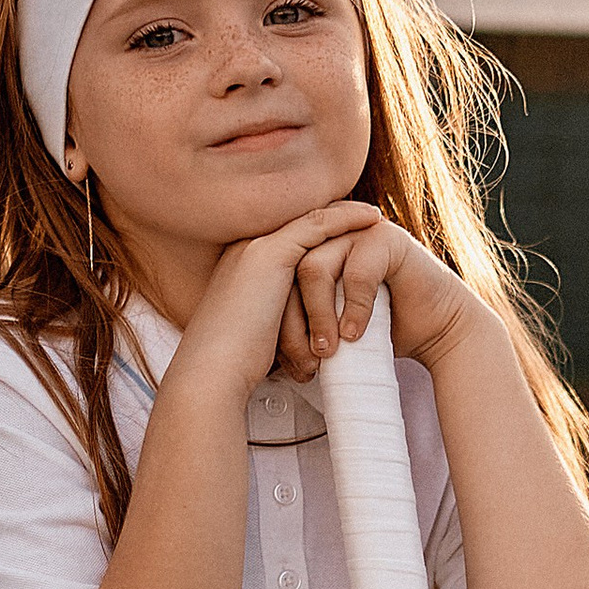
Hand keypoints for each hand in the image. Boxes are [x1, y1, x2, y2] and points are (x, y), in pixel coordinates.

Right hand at [168, 204, 484, 409]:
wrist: (212, 372)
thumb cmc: (236, 366)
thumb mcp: (263, 336)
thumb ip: (281, 324)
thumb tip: (309, 341)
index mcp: (242, 266)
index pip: (289, 241)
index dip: (320, 238)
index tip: (347, 240)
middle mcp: (245, 249)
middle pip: (299, 223)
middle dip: (335, 219)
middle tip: (369, 219)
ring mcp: (255, 247)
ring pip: (310, 219)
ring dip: (345, 215)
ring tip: (376, 217)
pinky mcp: (270, 253)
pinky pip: (318, 226)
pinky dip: (347, 220)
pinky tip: (372, 219)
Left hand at [268, 209, 479, 380]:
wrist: (432, 329)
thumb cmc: (378, 331)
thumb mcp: (326, 328)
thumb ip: (295, 322)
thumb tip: (251, 351)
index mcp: (307, 248)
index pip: (274, 279)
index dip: (278, 321)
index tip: (284, 364)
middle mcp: (328, 235)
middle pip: (287, 272)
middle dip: (294, 325)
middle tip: (305, 363)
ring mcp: (356, 231)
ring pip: (315, 269)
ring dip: (319, 316)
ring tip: (330, 350)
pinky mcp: (386, 239)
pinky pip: (356, 271)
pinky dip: (353, 308)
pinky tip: (356, 335)